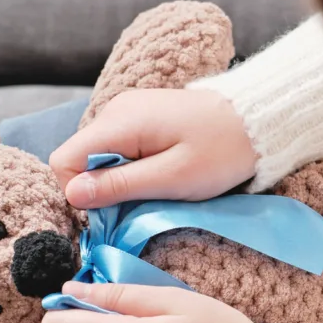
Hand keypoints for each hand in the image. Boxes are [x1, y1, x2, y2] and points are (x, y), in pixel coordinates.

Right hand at [49, 90, 257, 208]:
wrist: (257, 121)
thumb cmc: (221, 152)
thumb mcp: (172, 178)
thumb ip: (120, 185)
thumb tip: (72, 194)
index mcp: (118, 122)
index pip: (64, 160)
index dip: (79, 193)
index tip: (111, 211)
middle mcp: (115, 111)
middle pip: (80, 158)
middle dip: (101, 188)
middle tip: (141, 202)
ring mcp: (128, 111)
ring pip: (99, 156)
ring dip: (119, 179)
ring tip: (157, 187)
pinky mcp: (142, 117)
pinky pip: (119, 148)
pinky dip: (131, 167)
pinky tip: (161, 172)